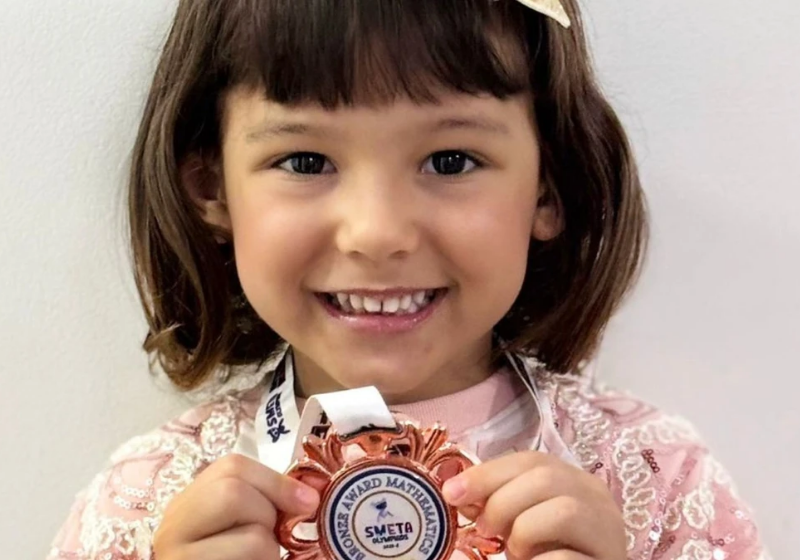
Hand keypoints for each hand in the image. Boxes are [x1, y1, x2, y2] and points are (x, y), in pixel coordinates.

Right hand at [153, 454, 318, 559]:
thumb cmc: (231, 554)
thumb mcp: (241, 525)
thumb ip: (265, 503)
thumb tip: (311, 497)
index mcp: (187, 504)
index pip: (231, 467)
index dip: (277, 481)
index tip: (307, 502)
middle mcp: (172, 529)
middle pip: (234, 493)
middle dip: (268, 515)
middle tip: (271, 539)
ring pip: (252, 539)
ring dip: (270, 552)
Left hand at [442, 451, 625, 559]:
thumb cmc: (546, 551)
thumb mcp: (519, 521)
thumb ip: (496, 503)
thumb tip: (456, 491)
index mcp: (574, 480)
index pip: (531, 460)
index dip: (487, 473)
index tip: (452, 493)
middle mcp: (597, 498)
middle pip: (546, 478)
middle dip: (502, 502)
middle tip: (484, 528)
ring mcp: (609, 532)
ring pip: (565, 510)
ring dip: (525, 530)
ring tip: (515, 552)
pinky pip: (569, 556)